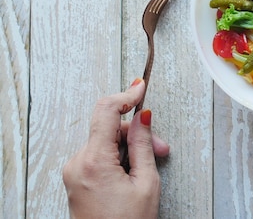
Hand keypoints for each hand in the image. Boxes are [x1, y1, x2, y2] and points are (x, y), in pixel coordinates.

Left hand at [63, 79, 169, 218]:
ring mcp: (74, 171)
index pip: (106, 111)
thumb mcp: (146, 182)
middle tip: (161, 147)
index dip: (126, 95)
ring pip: (106, 141)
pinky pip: (99, 154)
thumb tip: (143, 117)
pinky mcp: (76, 178)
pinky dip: (119, 156)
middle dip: (137, 132)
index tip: (140, 87)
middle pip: (109, 128)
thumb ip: (143, 144)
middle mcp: (77, 162)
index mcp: (93, 161)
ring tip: (150, 164)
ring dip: (130, 146)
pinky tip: (134, 170)